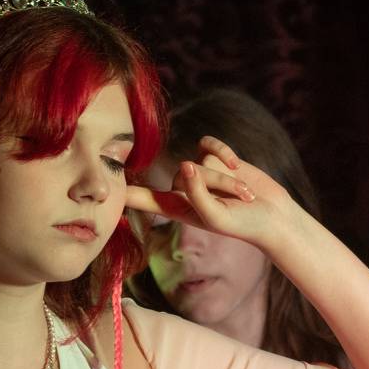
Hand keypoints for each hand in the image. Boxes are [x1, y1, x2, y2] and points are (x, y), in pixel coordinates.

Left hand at [125, 135, 306, 252]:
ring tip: (241, 193)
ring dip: (223, 175)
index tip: (97, 186)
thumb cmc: (243, 224)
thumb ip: (197, 194)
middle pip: (183, 174)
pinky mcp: (213, 157)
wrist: (271, 215)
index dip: (121, 191)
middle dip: (212, 184)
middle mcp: (183, 188)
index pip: (141, 198)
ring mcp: (198, 171)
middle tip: (236, 200)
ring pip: (199, 160)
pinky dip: (224, 153)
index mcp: (176, 208)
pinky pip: (209, 144)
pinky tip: (237, 166)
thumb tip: (186, 164)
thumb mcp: (216, 217)